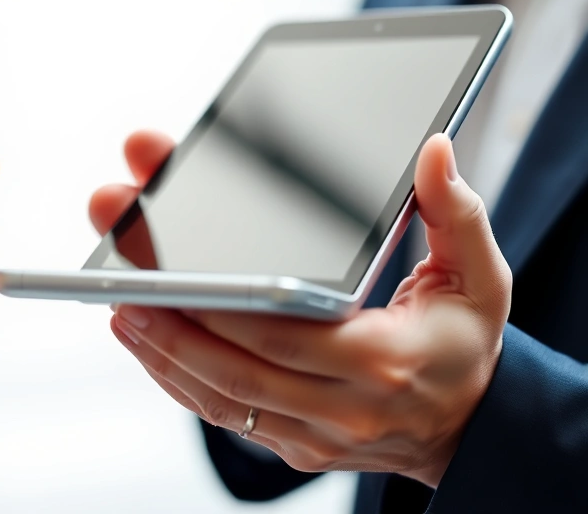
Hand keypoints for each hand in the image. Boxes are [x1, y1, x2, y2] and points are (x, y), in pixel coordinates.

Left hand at [89, 130, 510, 487]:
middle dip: (169, 317)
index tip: (168, 276)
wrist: (468, 425)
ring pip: (218, 396)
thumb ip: (454, 212)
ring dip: (161, 351)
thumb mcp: (478, 275)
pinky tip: (147, 341)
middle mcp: (342, 408)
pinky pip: (224, 414)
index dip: (219, 306)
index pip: (281, 334)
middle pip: (234, 366)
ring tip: (118, 305)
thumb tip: (433, 151)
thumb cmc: (463, 342)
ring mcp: (313, 435)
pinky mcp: (292, 445)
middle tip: (120, 275)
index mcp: (381, 360)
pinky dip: (179, 378)